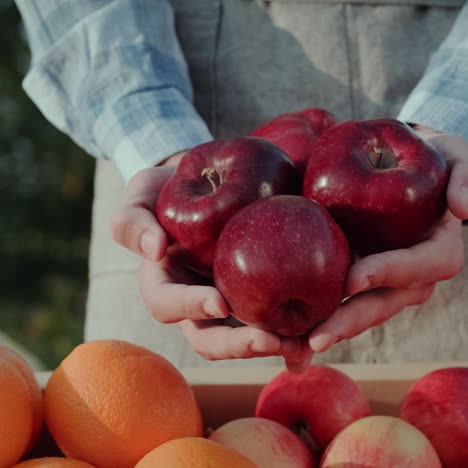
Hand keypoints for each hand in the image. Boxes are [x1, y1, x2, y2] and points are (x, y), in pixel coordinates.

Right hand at [111, 152, 311, 370]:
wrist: (208, 180)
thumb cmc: (170, 189)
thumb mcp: (141, 196)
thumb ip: (132, 221)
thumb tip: (153, 250)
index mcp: (166, 284)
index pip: (167, 304)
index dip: (189, 307)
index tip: (218, 302)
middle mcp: (197, 301)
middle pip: (210, 338)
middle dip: (237, 345)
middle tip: (270, 341)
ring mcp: (231, 299)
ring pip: (247, 336)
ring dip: (273, 347)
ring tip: (303, 346)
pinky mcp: (261, 291)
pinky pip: (277, 318)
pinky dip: (296, 332)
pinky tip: (318, 336)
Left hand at [308, 128, 466, 352]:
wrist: (399, 164)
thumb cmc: (429, 160)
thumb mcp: (455, 157)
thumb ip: (465, 176)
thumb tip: (464, 209)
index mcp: (436, 251)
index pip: (417, 267)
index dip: (388, 272)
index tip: (353, 279)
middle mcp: (410, 276)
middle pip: (382, 303)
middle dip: (350, 321)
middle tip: (316, 339)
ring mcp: (382, 283)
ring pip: (358, 312)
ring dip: (329, 330)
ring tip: (296, 350)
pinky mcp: (357, 279)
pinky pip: (340, 303)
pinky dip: (316, 323)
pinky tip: (288, 343)